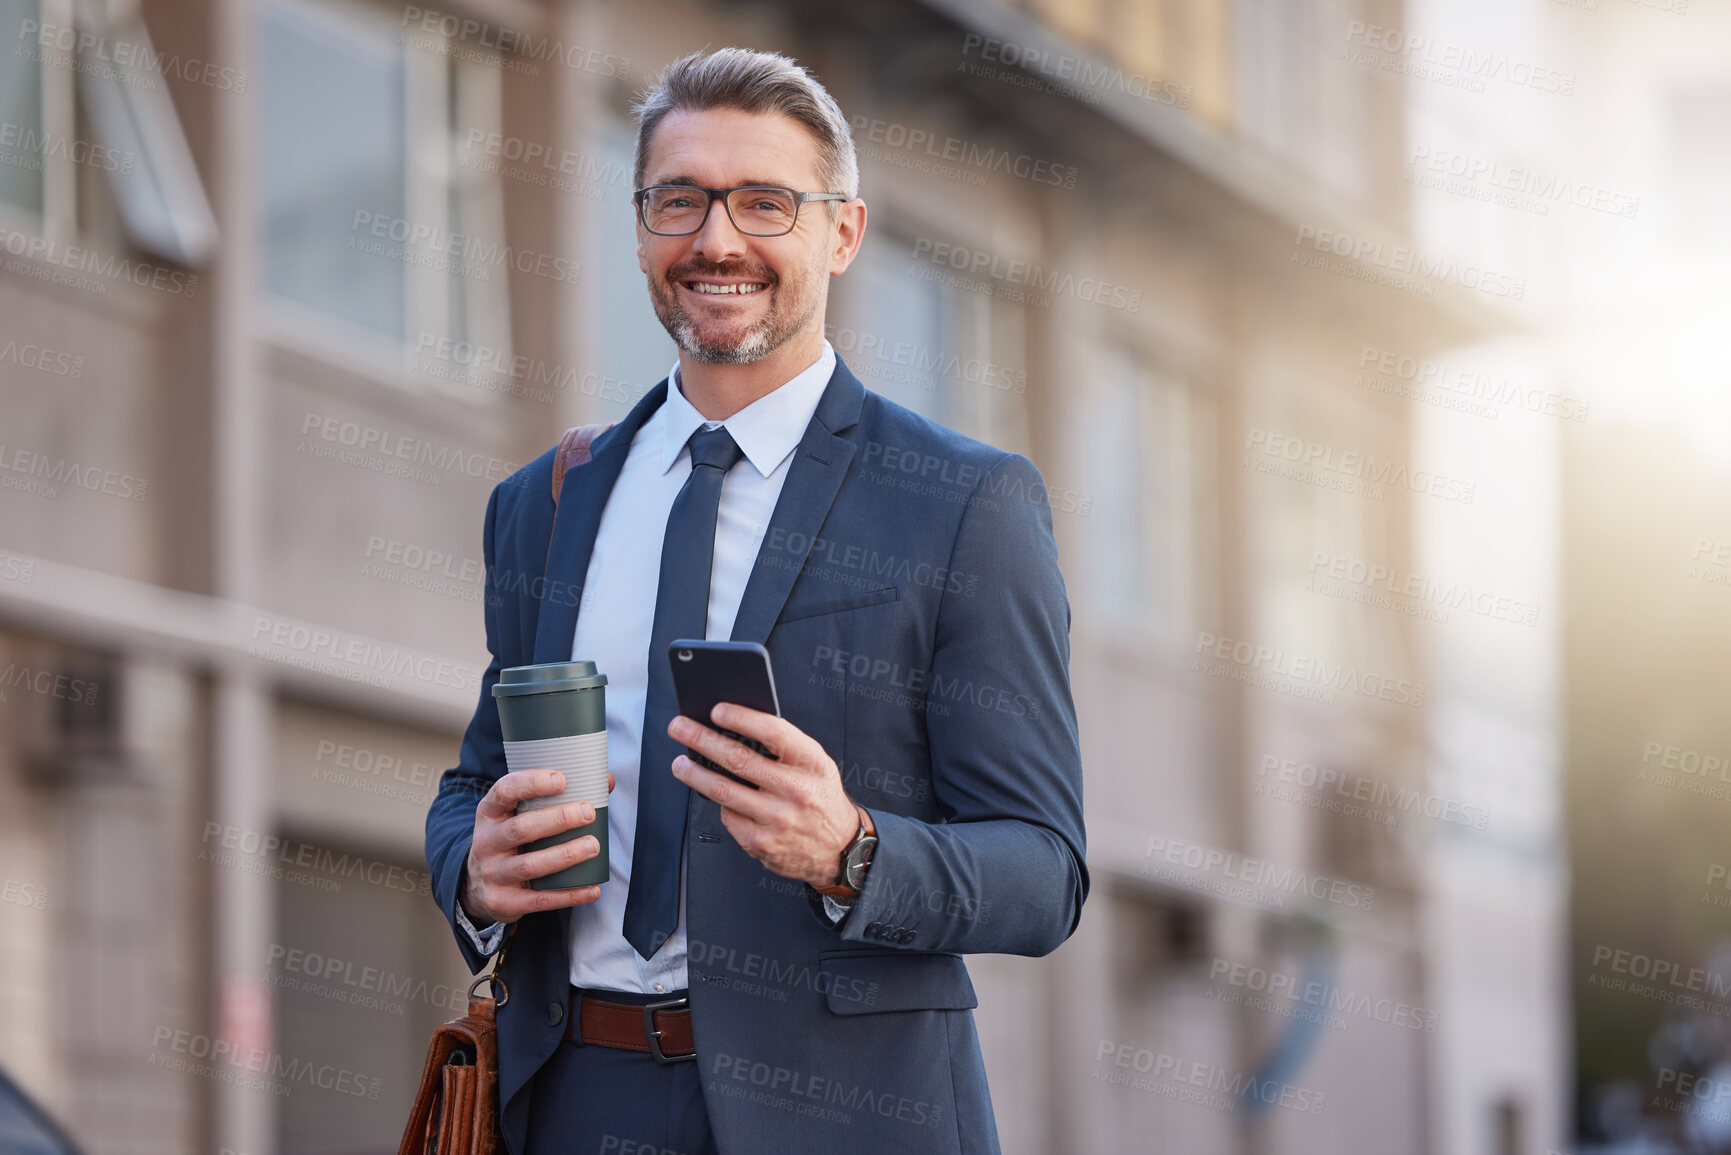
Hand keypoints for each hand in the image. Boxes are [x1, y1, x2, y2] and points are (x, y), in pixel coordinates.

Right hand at [461, 768, 615, 924]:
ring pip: (530, 865)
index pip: (504, 791)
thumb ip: (555, 797)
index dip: (531, 783)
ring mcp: (492, 873)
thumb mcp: (518, 814)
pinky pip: (539, 900)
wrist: (479, 885)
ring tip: (593, 846)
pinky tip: (593, 889)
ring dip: (565, 855)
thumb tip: (606, 782)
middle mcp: (486, 842)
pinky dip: (569, 895)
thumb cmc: (512, 838)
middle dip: (558, 820)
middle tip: (589, 813)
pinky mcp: (503, 901)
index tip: (562, 780)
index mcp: (490, 812)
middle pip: (521, 829)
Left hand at [668, 704, 858, 887]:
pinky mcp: (761, 843)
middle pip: (737, 759)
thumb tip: (738, 725)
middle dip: (701, 739)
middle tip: (679, 728)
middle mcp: (795, 790)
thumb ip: (786, 746)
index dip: (741, 718)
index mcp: (811, 763)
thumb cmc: (821, 798)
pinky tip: (721, 798)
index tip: (717, 710)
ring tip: (681, 763)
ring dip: (694, 773)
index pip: (773, 732)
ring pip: (722, 790)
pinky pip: (728, 817)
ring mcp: (776, 819)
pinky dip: (721, 804)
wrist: (839, 848)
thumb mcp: (816, 765)